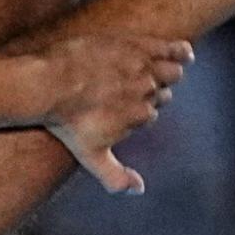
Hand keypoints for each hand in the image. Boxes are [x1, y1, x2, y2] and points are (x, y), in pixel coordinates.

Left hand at [37, 35, 192, 193]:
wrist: (49, 84)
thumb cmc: (67, 121)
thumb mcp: (90, 156)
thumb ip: (115, 177)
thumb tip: (139, 190)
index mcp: (142, 117)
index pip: (152, 114)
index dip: (140, 111)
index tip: (125, 108)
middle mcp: (148, 92)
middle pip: (164, 92)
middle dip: (154, 92)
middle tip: (132, 89)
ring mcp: (144, 68)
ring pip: (171, 71)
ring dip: (167, 73)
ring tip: (160, 72)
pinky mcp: (137, 45)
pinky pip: (169, 48)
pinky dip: (179, 51)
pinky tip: (185, 52)